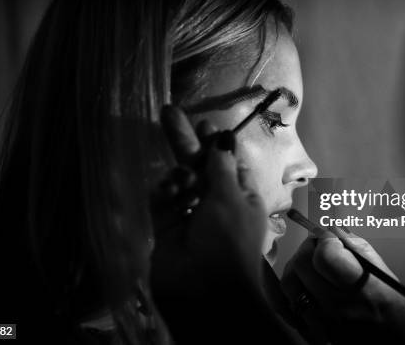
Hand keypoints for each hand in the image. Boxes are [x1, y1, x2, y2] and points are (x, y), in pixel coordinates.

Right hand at [151, 105, 266, 295]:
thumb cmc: (228, 239)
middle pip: (199, 167)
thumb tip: (224, 137)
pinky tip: (168, 190)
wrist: (205, 291)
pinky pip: (163, 202)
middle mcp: (217, 204)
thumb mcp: (231, 197)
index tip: (204, 125)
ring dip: (178, 174)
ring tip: (179, 180)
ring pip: (179, 183)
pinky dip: (164, 193)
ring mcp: (191, 216)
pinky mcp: (168, 228)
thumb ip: (221, 166)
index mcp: (242, 197)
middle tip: (169, 113)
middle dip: (186, 142)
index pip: (228, 163)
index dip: (216, 144)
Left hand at [281, 232, 404, 344]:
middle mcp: (338, 306)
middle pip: (302, 264)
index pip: (325, 256)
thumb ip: (354, 246)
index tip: (331, 239)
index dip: (325, 240)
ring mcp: (321, 320)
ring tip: (312, 266)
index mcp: (361, 288)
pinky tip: (307, 284)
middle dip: (308, 248)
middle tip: (318, 247)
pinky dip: (293, 288)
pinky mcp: (310, 329)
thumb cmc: (391, 308)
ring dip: (297, 267)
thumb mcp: (381, 271)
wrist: (391, 344)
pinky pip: (287, 302)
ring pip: (289, 282)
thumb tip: (331, 229)